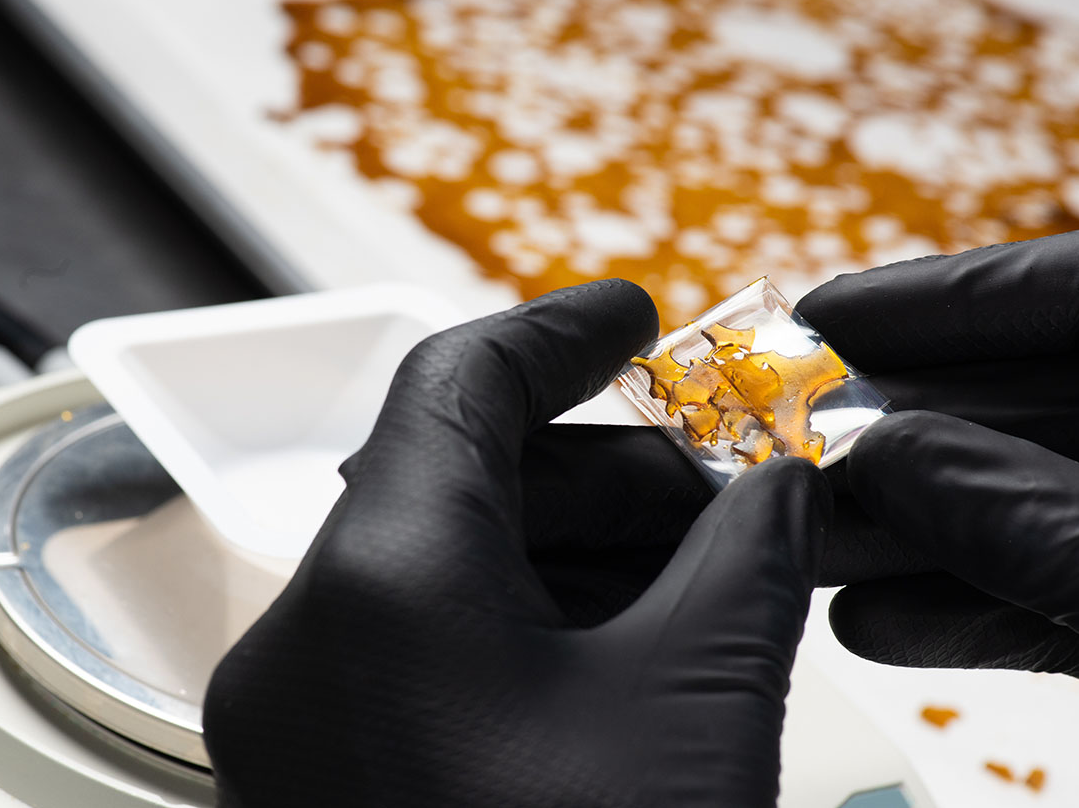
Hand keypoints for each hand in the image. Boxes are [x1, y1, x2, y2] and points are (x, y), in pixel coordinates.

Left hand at [203, 280, 831, 807]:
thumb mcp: (697, 702)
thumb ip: (748, 552)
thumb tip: (779, 483)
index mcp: (379, 586)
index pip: (458, 382)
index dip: (559, 331)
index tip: (631, 316)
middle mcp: (306, 638)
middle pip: (459, 474)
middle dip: (602, 470)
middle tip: (717, 492)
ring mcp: (299, 711)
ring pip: (445, 557)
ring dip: (574, 546)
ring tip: (696, 577)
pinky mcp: (326, 767)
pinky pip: (425, 639)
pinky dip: (526, 617)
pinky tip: (626, 643)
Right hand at [796, 230, 1078, 678]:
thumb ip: (1048, 527)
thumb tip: (889, 460)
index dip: (948, 297)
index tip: (821, 314)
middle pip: (1030, 413)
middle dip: (899, 434)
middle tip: (779, 441)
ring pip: (1033, 516)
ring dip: (910, 534)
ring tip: (796, 542)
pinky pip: (1065, 613)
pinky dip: (976, 618)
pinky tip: (878, 622)